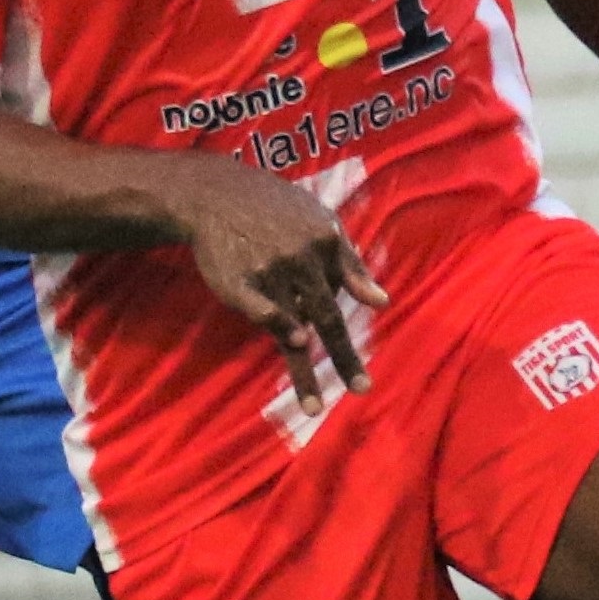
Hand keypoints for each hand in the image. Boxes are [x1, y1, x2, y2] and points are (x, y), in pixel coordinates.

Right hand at [168, 157, 388, 414]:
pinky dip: (278, 325)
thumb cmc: (278, 210)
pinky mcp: (238, 282)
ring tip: (313, 406)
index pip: (347, 297)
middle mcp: (302, 259)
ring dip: (303, 369)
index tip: (363, 377)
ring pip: (293, 327)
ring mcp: (270, 271)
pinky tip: (294, 343)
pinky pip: (262, 311)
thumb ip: (352, 264)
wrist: (216, 193)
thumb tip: (382, 302)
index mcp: (327, 243)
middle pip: (328, 318)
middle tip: (361, 390)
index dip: (353, 339)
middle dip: (344, 359)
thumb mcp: (322, 223)